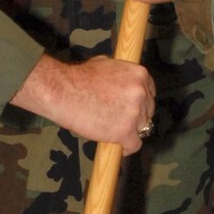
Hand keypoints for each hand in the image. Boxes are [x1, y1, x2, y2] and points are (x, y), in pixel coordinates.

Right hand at [11, 52, 154, 151]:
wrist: (63, 91)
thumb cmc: (78, 78)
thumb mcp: (106, 65)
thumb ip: (120, 76)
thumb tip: (121, 82)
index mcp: (140, 75)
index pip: (149, 93)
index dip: (140, 104)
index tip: (131, 110)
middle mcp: (141, 92)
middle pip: (147, 112)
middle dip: (136, 118)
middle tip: (119, 121)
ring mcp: (135, 112)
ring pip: (142, 129)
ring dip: (130, 132)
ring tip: (114, 134)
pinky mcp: (125, 130)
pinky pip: (134, 145)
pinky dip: (126, 148)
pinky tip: (119, 148)